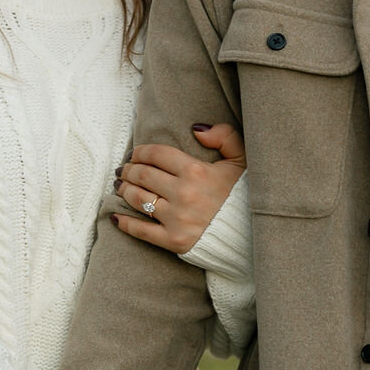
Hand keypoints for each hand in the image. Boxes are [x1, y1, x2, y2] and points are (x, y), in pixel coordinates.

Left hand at [113, 122, 245, 253]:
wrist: (254, 235)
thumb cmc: (245, 195)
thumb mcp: (242, 159)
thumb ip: (224, 136)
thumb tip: (196, 129)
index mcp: (196, 171)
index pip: (156, 155)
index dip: (140, 152)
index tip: (135, 154)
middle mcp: (182, 193)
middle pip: (143, 175)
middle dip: (128, 170)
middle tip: (123, 169)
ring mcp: (176, 218)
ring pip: (138, 199)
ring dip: (124, 190)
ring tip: (120, 186)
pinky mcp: (173, 241)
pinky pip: (141, 230)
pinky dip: (124, 222)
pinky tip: (116, 216)